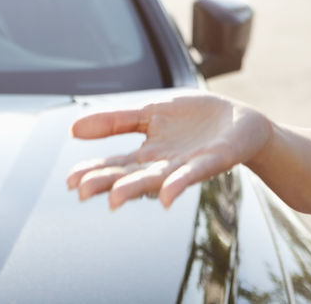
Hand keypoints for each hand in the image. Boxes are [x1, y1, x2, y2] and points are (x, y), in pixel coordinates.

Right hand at [65, 91, 270, 209]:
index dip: (93, 172)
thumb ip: (115, 121)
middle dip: (107, 183)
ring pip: (157, 179)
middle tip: (82, 191)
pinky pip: (194, 174)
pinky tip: (166, 195)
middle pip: (131, 175)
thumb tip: (72, 128)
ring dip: (135, 189)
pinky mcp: (212, 161)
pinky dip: (179, 184)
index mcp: (148, 152)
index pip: (115, 164)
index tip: (70, 181)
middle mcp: (163, 164)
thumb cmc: (195, 118)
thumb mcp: (151, 111)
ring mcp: (187, 165)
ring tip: (113, 199)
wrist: (240, 120)